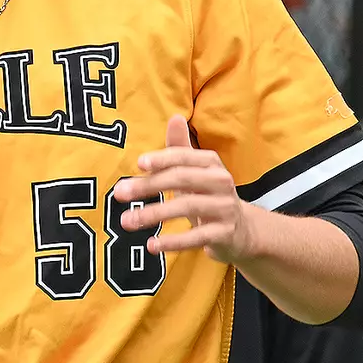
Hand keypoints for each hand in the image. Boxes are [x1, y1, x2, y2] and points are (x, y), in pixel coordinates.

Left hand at [115, 116, 259, 263]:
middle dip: (148, 185)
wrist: (242, 231)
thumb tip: (175, 117)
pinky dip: (173, 242)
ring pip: (187, 207)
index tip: (139, 164)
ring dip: (153, 214)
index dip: (162, 159)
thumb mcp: (195, 172)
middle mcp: (222, 182)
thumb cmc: (208, 195)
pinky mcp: (225, 234)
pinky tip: (151, 246)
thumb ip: (180, 148)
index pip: (184, 157)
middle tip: (119, 193)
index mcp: (211, 163)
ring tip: (126, 221)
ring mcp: (225, 208)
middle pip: (182, 179)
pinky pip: (197, 237)